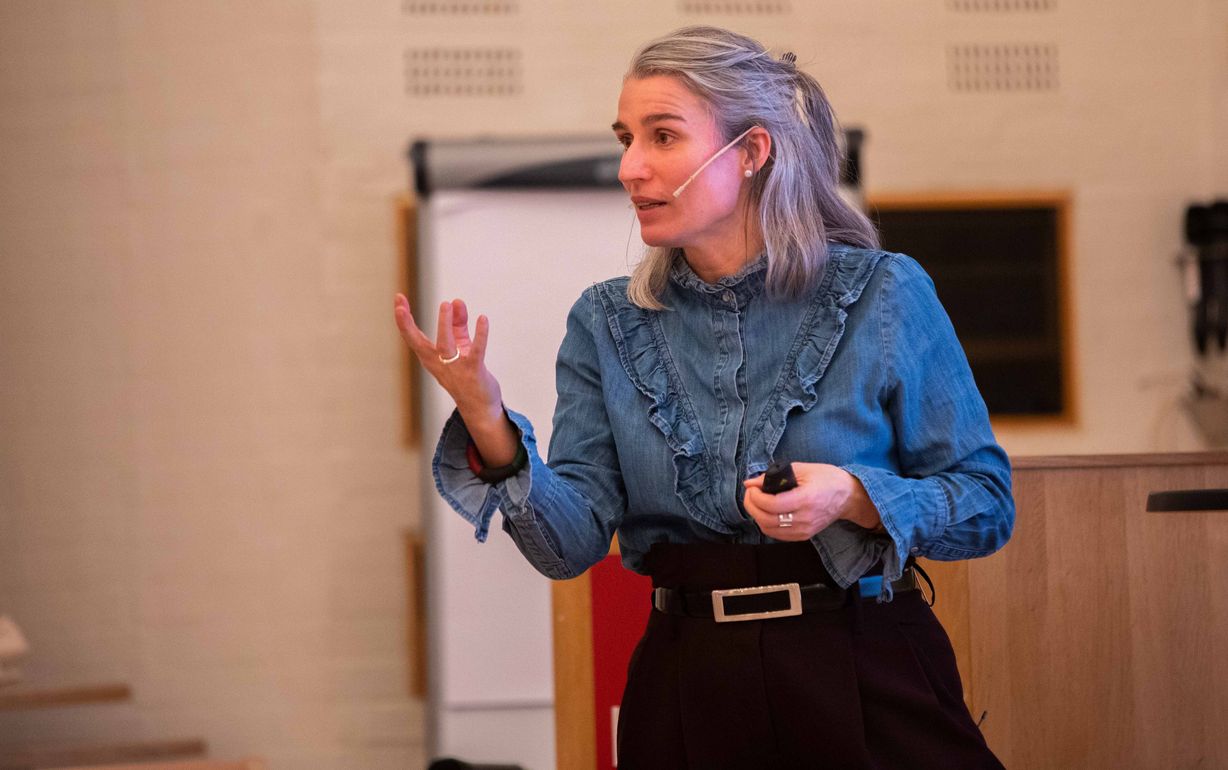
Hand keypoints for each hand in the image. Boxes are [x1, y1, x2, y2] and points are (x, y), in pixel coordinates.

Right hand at [394, 294, 517, 464]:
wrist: (480, 408)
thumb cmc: (466, 374)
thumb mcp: (459, 347)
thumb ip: (458, 324)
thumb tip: (456, 301)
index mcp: (431, 358)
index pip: (412, 337)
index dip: (403, 319)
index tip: (398, 298)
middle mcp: (439, 364)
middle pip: (419, 343)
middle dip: (408, 324)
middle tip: (401, 304)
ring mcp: (455, 369)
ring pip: (446, 345)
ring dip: (445, 324)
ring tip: (447, 303)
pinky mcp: (473, 371)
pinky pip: (476, 351)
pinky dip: (480, 335)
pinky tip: (483, 319)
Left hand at [742, 463, 881, 540]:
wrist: (848, 496)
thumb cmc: (826, 478)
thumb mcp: (801, 469)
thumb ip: (772, 476)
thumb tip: (749, 483)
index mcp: (806, 499)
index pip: (772, 504)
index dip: (756, 497)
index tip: (752, 487)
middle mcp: (805, 518)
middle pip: (767, 519)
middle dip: (751, 506)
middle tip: (750, 493)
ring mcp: (804, 530)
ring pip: (769, 529)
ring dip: (757, 515)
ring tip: (756, 501)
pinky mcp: (804, 536)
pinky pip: (777, 534)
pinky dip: (766, 524)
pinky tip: (766, 512)